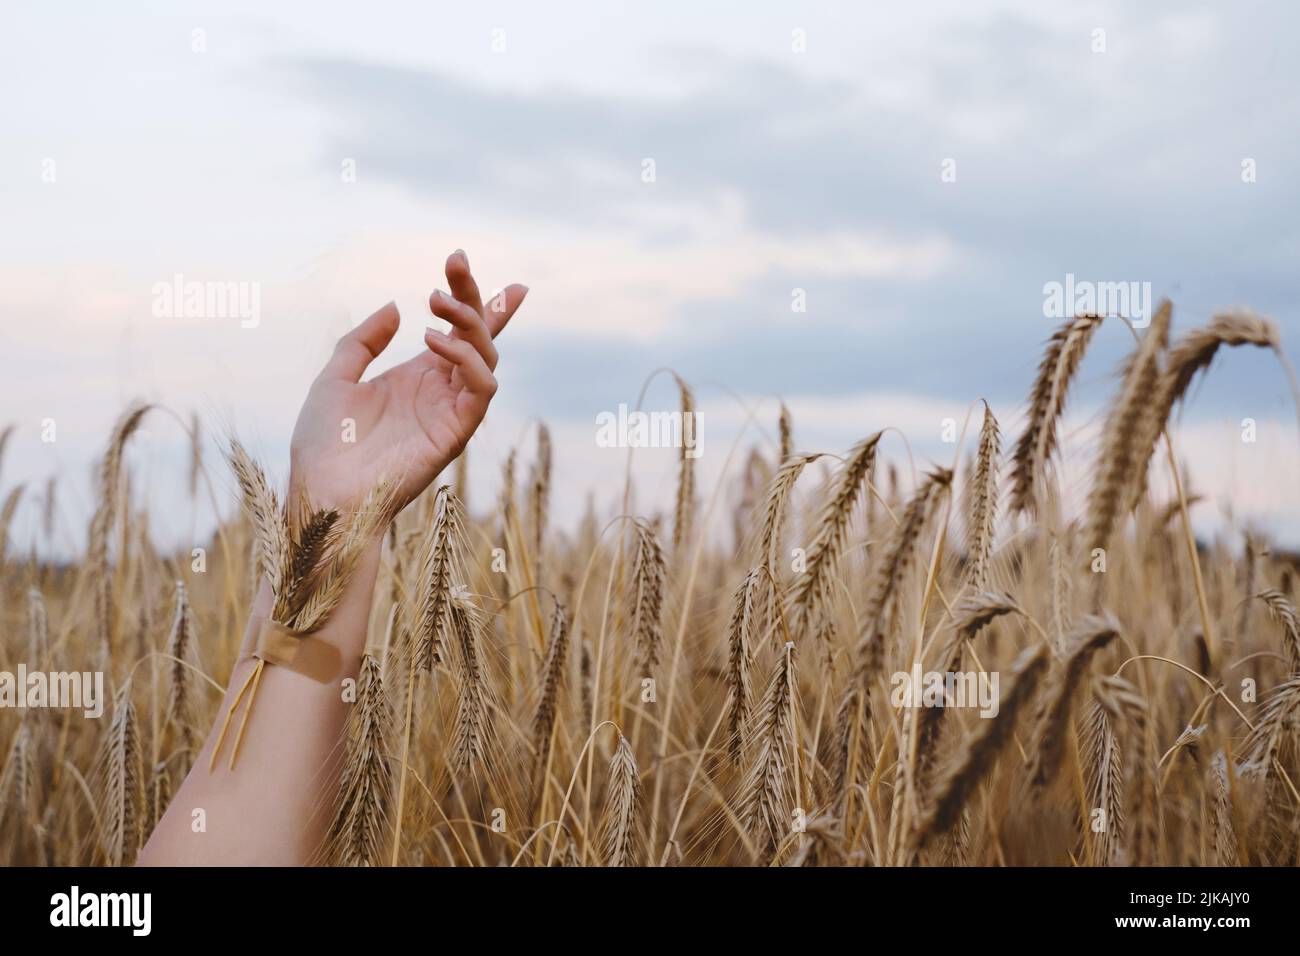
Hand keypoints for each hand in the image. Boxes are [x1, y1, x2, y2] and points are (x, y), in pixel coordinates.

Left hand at [289, 250, 525, 510]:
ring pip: (487, 356)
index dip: (472, 297)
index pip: (459, 332)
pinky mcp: (456, 431)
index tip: (461, 259)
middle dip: (473, 295)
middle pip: (479, 335)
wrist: (321, 493)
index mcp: (418, 376)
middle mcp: (441, 390)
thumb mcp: (335, 377)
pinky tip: (432, 342)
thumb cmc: (323, 445)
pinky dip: (466, 359)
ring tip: (434, 304)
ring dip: (468, 322)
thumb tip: (397, 308)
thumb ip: (364, 341)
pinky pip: (482, 388)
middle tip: (454, 262)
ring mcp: (451, 410)